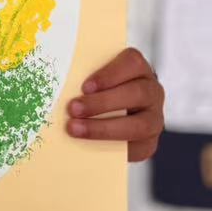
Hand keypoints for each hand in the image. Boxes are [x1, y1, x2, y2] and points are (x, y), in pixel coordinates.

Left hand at [65, 47, 163, 161]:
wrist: (115, 117)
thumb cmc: (98, 91)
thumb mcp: (94, 78)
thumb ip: (83, 76)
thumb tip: (56, 81)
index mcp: (138, 69)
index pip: (132, 62)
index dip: (109, 75)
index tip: (85, 87)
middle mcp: (152, 91)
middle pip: (136, 94)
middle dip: (102, 103)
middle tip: (72, 109)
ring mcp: (154, 117)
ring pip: (139, 124)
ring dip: (104, 128)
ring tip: (75, 128)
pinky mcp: (149, 143)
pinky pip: (137, 148)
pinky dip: (113, 146)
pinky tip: (91, 146)